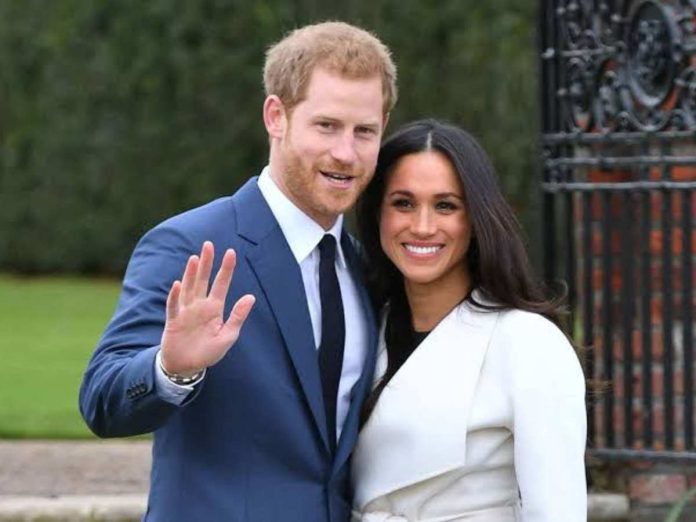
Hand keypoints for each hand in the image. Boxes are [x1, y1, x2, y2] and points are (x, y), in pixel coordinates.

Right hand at [160, 241, 254, 376]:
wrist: (186, 367)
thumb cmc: (208, 352)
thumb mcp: (227, 336)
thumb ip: (237, 316)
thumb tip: (251, 297)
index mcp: (215, 308)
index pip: (221, 284)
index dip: (226, 269)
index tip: (231, 252)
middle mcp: (200, 306)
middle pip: (203, 280)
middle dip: (207, 263)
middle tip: (209, 244)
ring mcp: (186, 312)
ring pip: (189, 288)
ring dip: (191, 274)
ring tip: (196, 258)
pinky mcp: (174, 321)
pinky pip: (174, 307)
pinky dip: (175, 296)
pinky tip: (178, 284)